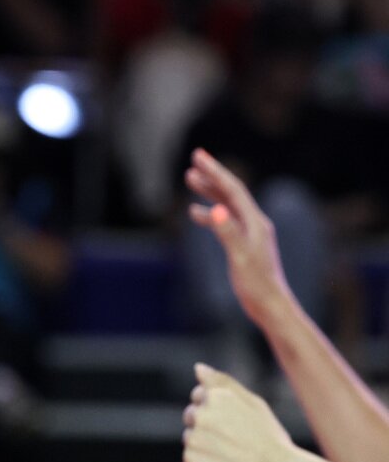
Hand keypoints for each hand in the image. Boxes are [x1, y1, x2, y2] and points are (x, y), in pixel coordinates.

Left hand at [183, 363, 295, 461]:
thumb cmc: (269, 437)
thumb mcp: (253, 403)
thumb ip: (223, 383)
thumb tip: (198, 367)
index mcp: (216, 396)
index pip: (198, 395)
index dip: (217, 409)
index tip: (234, 421)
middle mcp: (201, 415)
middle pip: (191, 415)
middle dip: (207, 425)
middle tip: (235, 439)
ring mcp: (194, 439)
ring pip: (190, 437)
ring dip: (204, 444)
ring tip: (231, 454)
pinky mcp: (192, 461)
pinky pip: (191, 458)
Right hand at [185, 148, 293, 325]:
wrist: (270, 306)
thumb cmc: (256, 284)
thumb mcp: (240, 257)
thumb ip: (228, 232)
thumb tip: (216, 210)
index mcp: (255, 222)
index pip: (233, 190)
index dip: (215, 171)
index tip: (198, 155)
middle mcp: (254, 223)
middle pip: (231, 192)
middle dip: (212, 175)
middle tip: (194, 158)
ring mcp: (250, 233)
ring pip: (227, 204)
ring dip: (209, 191)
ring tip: (190, 178)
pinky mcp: (243, 244)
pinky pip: (225, 221)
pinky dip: (210, 213)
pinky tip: (196, 213)